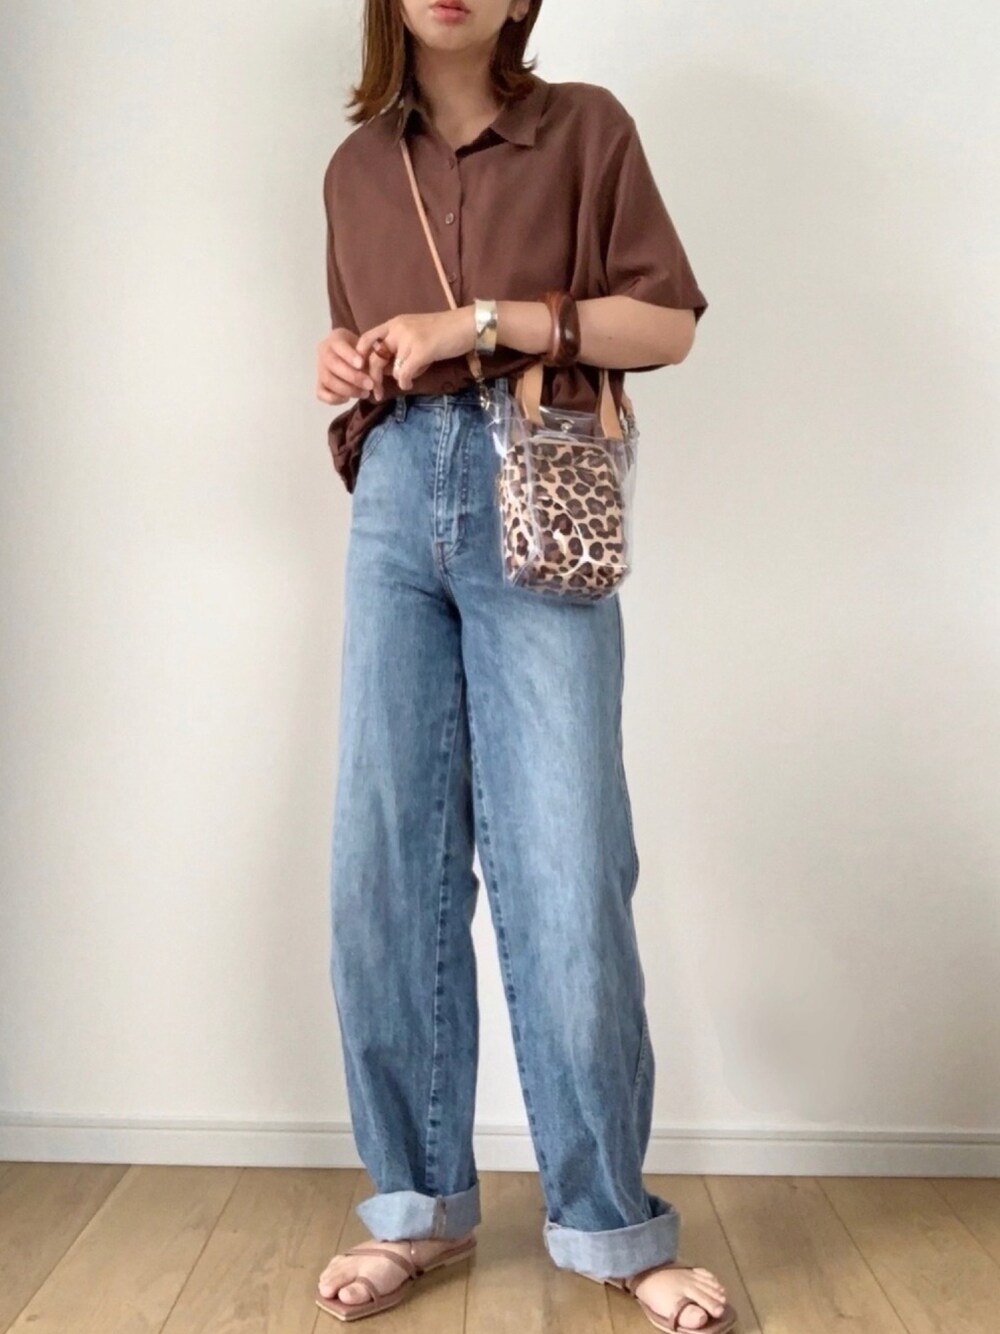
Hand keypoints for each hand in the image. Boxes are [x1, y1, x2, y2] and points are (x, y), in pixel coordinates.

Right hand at [315, 327, 383, 404]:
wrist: (353, 356)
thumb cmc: (363, 350)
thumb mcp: (368, 347)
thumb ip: (370, 356)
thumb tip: (376, 369)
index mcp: (336, 338)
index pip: (339, 345)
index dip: (349, 356)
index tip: (361, 364)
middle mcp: (324, 352)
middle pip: (332, 364)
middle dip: (353, 377)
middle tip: (370, 385)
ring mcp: (320, 369)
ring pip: (328, 381)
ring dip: (348, 390)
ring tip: (365, 393)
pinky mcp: (319, 384)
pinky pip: (321, 394)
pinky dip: (335, 399)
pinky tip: (348, 398)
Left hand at [355, 308, 474, 392]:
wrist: (468, 325)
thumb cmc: (446, 333)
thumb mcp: (417, 335)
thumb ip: (401, 349)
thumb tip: (389, 371)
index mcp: (395, 323)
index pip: (367, 339)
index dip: (360, 357)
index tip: (362, 372)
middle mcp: (398, 328)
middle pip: (374, 356)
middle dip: (373, 377)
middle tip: (374, 392)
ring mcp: (409, 339)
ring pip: (392, 368)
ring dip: (396, 379)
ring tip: (407, 381)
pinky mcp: (421, 350)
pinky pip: (404, 373)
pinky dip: (405, 382)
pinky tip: (409, 384)